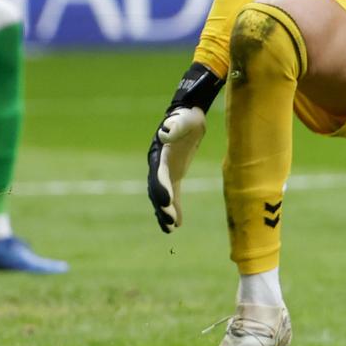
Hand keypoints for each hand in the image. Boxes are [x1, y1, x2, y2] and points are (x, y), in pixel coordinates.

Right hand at [147, 63, 221, 232]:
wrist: (187, 115)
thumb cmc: (186, 117)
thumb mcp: (184, 119)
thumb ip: (176, 125)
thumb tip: (168, 131)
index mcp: (159, 154)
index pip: (158, 175)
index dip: (161, 189)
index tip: (167, 202)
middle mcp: (158, 165)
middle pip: (157, 190)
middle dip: (162, 206)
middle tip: (169, 222)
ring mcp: (165, 171)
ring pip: (162, 196)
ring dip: (164, 213)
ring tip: (170, 230)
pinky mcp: (174, 174)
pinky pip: (172, 194)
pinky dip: (174, 208)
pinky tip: (178, 224)